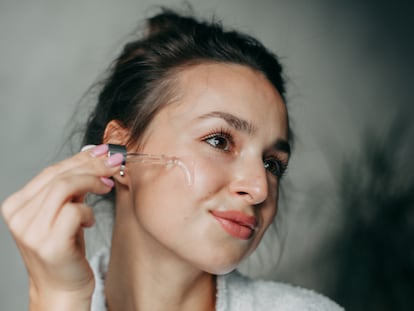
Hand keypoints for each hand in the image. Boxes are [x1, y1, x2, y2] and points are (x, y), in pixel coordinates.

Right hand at [1, 144, 123, 309]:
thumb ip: (73, 186)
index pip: (52, 170)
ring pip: (65, 187)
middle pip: (60, 175)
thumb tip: (95, 153)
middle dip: (93, 165)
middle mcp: (19, 215)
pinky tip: (90, 222)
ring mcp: (31, 230)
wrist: (61, 289)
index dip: (81, 158)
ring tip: (108, 187)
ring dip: (93, 182)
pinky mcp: (49, 244)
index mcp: (17, 204)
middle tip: (116, 163)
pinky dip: (89, 211)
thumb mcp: (64, 212)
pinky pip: (75, 211)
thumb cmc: (66, 249)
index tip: (104, 151)